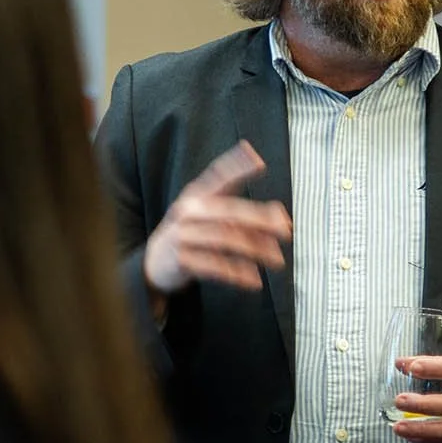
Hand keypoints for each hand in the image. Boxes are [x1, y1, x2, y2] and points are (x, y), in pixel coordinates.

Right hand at [142, 141, 291, 303]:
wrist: (155, 262)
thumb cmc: (192, 233)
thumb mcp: (206, 213)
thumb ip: (240, 211)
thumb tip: (281, 216)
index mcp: (197, 194)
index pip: (218, 175)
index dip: (238, 167)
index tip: (259, 162)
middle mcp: (189, 210)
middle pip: (229, 211)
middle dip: (261, 219)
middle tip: (286, 229)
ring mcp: (183, 235)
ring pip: (226, 239)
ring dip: (256, 250)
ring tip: (277, 260)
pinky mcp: (182, 260)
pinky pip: (215, 266)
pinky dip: (237, 274)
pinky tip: (254, 280)